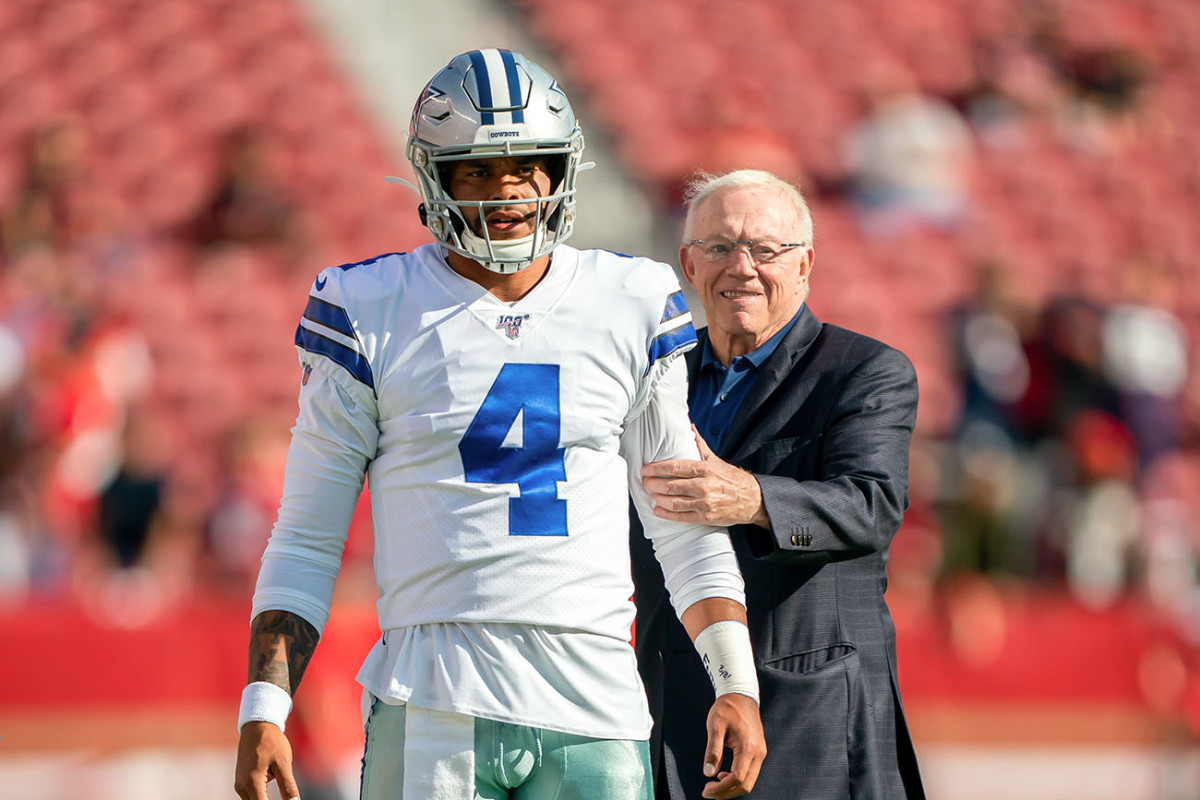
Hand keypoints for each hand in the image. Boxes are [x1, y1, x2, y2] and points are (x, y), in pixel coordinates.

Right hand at [234, 721, 299, 799]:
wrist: (257, 726)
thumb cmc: (271, 742)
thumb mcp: (283, 762)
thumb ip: (288, 786)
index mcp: (252, 782)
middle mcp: (242, 787)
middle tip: (289, 798)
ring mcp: (240, 785)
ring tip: (280, 786)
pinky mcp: (241, 782)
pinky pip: (251, 796)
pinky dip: (261, 797)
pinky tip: (272, 787)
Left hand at [641, 427, 767, 527]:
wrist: (752, 499)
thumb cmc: (731, 478)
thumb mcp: (715, 460)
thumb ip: (699, 445)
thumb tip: (689, 427)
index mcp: (705, 469)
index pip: (675, 467)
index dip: (656, 469)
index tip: (645, 469)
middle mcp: (704, 486)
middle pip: (670, 485)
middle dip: (653, 484)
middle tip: (644, 481)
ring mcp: (704, 503)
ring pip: (673, 502)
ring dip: (657, 498)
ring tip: (650, 493)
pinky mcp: (705, 518)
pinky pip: (681, 516)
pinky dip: (666, 513)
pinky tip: (657, 509)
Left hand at [701, 693, 765, 798]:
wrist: (741, 695)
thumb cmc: (727, 708)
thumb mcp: (715, 726)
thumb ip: (712, 750)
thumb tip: (708, 773)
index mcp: (748, 747)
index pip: (737, 778)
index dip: (721, 789)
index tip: (706, 790)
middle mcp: (758, 753)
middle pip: (745, 785)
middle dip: (726, 793)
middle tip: (707, 792)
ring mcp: (760, 753)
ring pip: (749, 781)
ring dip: (731, 788)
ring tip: (713, 785)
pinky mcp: (758, 752)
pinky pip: (750, 773)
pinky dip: (737, 780)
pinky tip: (722, 775)